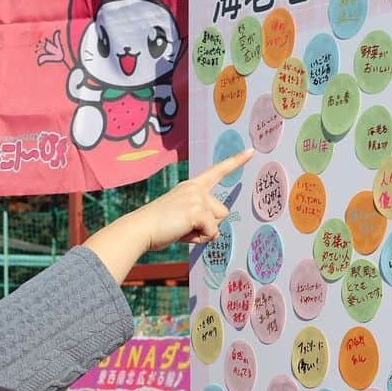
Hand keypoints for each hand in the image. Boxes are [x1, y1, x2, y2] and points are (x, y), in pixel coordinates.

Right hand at [82, 148, 254, 282]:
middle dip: (209, 225)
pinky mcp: (198, 211)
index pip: (217, 171)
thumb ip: (199, 217)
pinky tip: (181, 234)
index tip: (251, 151)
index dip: (235, 162)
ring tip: (181, 230)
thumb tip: (215, 232)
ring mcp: (197, 199)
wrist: (140, 229)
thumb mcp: (181, 216)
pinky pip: (211, 233)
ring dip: (203, 233)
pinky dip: (198, 239)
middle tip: (183, 226)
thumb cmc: (157, 226)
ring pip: (218, 224)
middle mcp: (196, 189)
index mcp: (191, 186)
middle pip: (223, 212)